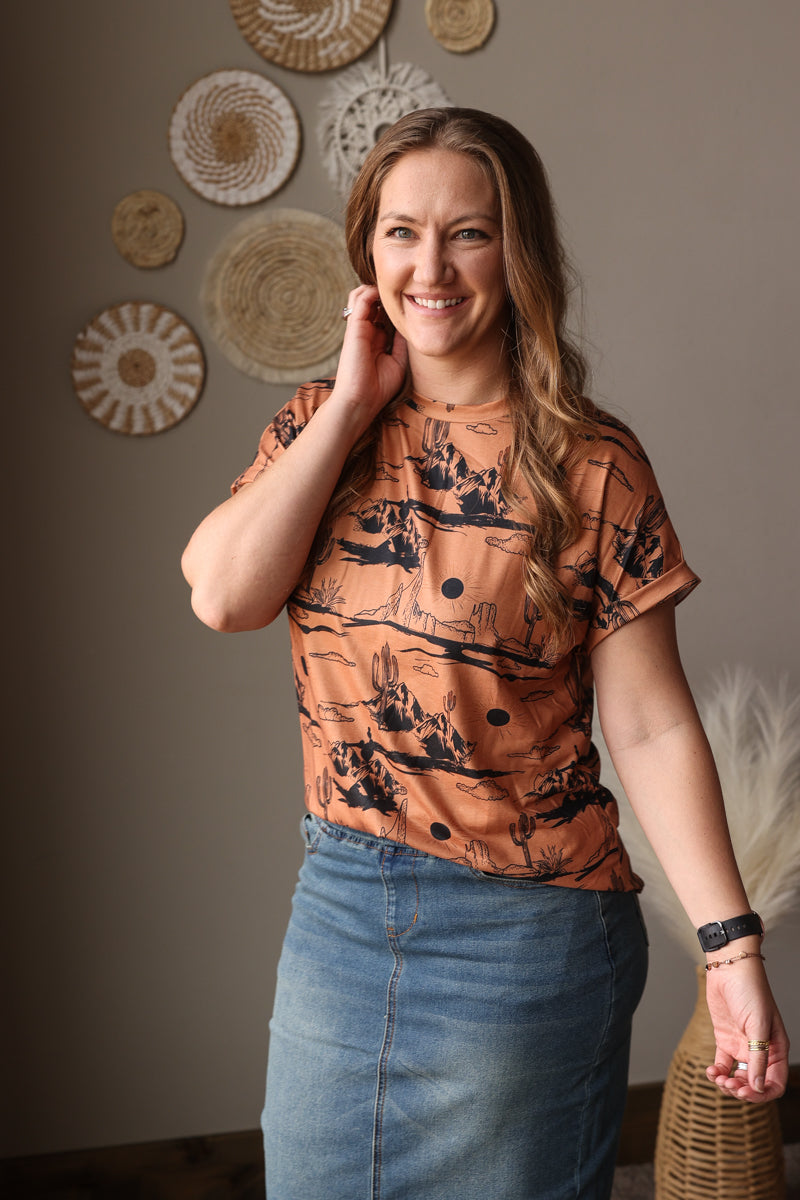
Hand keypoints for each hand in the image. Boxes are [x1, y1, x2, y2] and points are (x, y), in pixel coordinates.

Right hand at [330, 284, 407, 435]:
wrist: (361, 401)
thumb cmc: (379, 388)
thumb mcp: (398, 362)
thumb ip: (401, 343)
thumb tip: (409, 326)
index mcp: (375, 340)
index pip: (383, 314)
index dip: (395, 306)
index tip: (413, 300)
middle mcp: (366, 331)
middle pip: (373, 302)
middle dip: (387, 294)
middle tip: (406, 289)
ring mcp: (359, 328)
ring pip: (362, 296)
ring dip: (375, 289)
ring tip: (392, 288)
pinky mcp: (354, 327)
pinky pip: (360, 300)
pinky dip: (370, 292)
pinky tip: (384, 292)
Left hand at [704, 958, 789, 1101]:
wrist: (729, 969)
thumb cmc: (750, 991)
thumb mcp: (758, 1025)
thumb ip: (758, 1057)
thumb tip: (759, 1086)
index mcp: (776, 1049)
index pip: (775, 1082)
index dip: (762, 1093)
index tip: (746, 1092)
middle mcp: (760, 1051)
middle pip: (755, 1084)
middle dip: (742, 1090)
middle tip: (729, 1085)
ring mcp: (742, 1046)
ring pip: (738, 1077)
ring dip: (728, 1084)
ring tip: (718, 1078)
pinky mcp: (725, 1040)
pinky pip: (723, 1065)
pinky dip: (717, 1073)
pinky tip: (711, 1071)